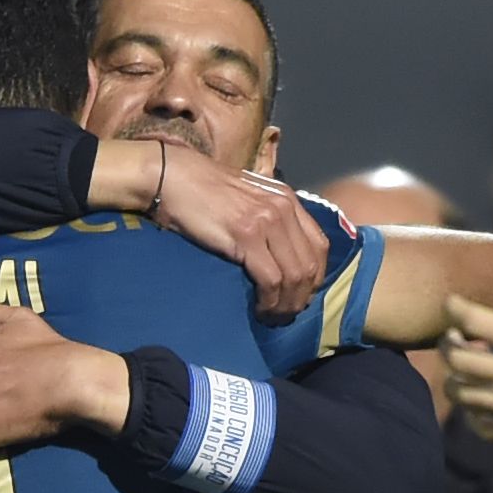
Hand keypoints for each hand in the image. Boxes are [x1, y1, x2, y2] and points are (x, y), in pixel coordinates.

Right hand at [120, 141, 329, 320]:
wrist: (172, 176)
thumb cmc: (202, 190)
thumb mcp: (246, 198)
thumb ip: (267, 217)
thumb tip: (278, 253)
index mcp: (287, 199)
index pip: (320, 245)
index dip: (315, 277)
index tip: (300, 295)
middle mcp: (283, 208)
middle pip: (310, 265)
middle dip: (302, 297)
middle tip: (286, 314)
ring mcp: (266, 221)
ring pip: (294, 276)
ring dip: (286, 304)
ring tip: (273, 316)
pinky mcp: (246, 236)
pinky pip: (271, 278)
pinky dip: (269, 300)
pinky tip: (260, 308)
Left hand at [446, 255, 492, 462]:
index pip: (474, 321)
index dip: (454, 307)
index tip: (452, 302)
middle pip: (459, 359)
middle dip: (447, 342)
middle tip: (452, 335)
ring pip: (464, 395)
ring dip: (455, 377)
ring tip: (463, 367)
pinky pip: (483, 427)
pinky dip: (472, 412)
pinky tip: (479, 401)